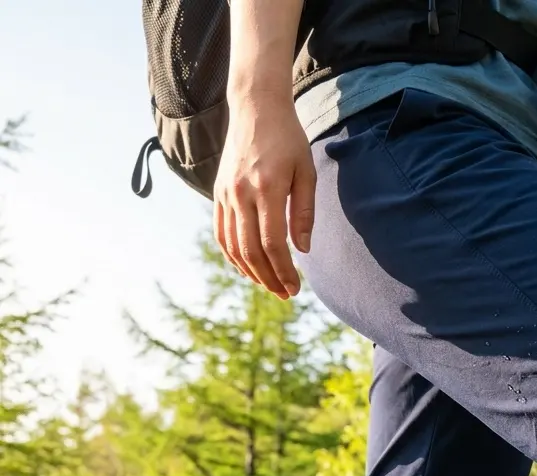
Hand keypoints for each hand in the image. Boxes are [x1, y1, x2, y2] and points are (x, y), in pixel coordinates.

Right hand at [214, 92, 315, 299]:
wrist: (255, 108)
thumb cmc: (288, 140)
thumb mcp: (306, 172)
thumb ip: (304, 212)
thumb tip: (302, 250)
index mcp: (267, 189)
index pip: (273, 244)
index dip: (284, 271)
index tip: (295, 288)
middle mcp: (241, 194)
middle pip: (251, 251)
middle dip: (269, 278)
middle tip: (285, 293)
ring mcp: (226, 194)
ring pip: (233, 246)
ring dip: (250, 272)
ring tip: (269, 285)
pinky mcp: (218, 193)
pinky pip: (221, 233)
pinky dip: (233, 255)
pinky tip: (248, 267)